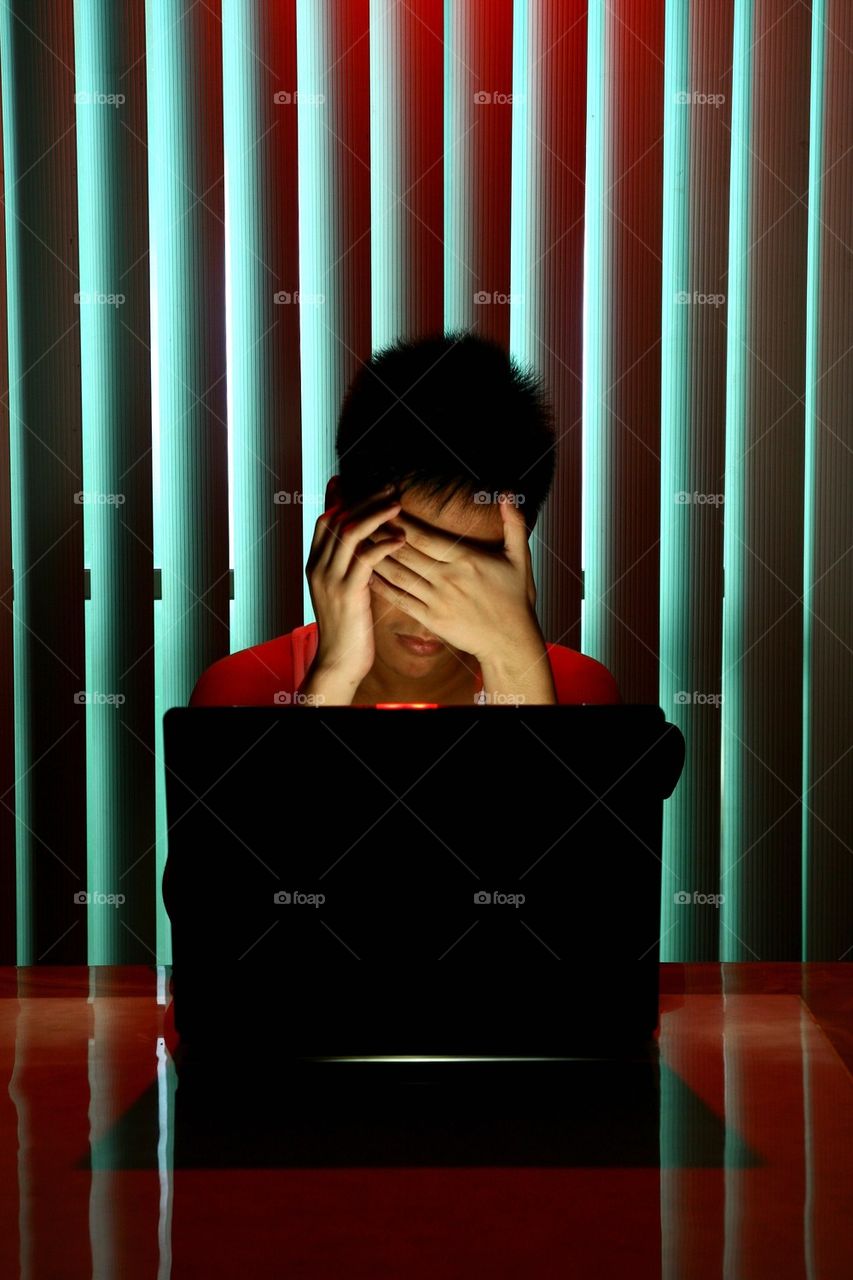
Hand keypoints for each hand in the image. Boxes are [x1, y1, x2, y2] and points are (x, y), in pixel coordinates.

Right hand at [301, 486, 404, 698]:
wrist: (338, 662)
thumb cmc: (347, 629)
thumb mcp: (342, 592)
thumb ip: (348, 567)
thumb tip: (363, 547)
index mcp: (315, 565)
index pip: (325, 520)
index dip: (342, 499)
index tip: (362, 484)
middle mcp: (318, 567)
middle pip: (337, 518)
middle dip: (364, 499)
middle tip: (389, 489)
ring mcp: (331, 579)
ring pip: (350, 532)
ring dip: (376, 514)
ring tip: (397, 505)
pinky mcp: (348, 593)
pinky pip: (366, 558)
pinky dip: (384, 543)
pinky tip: (401, 538)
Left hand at [370, 495, 543, 666]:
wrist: (510, 641)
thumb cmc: (516, 599)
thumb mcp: (520, 558)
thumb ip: (513, 524)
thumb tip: (507, 493)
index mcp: (466, 560)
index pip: (425, 537)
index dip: (402, 523)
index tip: (386, 510)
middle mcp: (448, 579)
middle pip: (406, 553)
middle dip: (382, 536)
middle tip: (363, 522)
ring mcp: (438, 600)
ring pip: (399, 576)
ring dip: (377, 559)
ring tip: (359, 545)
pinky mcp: (432, 619)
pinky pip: (402, 600)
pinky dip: (383, 588)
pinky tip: (368, 576)